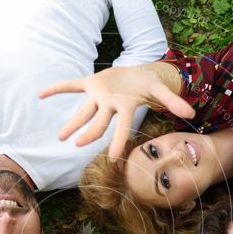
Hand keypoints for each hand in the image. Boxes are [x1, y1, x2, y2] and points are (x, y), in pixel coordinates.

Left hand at [40, 63, 194, 159]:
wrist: (138, 75)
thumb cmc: (149, 84)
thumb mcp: (160, 90)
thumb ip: (172, 102)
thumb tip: (192, 115)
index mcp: (125, 108)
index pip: (122, 128)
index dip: (118, 142)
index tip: (113, 159)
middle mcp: (109, 106)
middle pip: (98, 123)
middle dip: (89, 133)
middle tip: (78, 144)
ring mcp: (98, 96)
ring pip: (82, 111)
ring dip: (71, 123)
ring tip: (61, 137)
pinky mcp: (90, 83)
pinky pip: (71, 86)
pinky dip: (57, 88)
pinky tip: (40, 95)